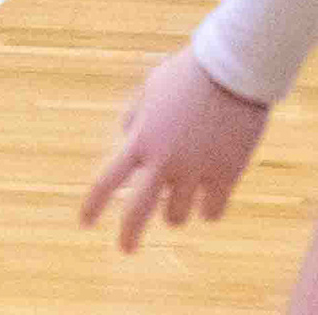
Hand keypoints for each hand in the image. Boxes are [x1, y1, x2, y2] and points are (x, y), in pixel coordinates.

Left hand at [81, 49, 270, 253]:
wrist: (233, 69)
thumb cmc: (190, 73)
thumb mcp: (151, 89)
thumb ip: (136, 116)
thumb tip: (127, 135)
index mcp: (141, 139)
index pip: (107, 181)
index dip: (93, 205)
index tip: (84, 223)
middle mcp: (163, 161)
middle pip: (137, 212)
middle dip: (128, 235)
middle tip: (126, 248)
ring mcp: (195, 171)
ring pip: (177, 216)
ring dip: (176, 212)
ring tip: (182, 201)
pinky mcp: (226, 175)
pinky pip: (212, 212)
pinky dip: (208, 210)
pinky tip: (210, 203)